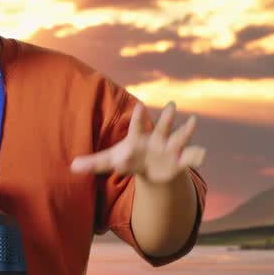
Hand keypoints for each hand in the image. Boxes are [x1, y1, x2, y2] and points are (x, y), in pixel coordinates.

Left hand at [70, 100, 205, 183]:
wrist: (151, 168)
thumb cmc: (128, 159)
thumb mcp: (110, 161)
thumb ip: (93, 163)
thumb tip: (71, 166)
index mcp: (139, 137)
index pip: (138, 125)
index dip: (139, 117)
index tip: (141, 106)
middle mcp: (157, 138)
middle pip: (162, 125)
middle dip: (167, 117)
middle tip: (171, 105)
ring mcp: (170, 148)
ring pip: (180, 136)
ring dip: (187, 129)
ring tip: (193, 121)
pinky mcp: (180, 161)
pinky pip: (190, 157)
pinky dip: (197, 156)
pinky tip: (202, 155)